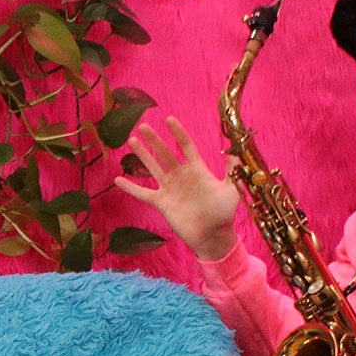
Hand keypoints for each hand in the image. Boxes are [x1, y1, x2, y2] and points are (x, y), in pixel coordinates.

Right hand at [113, 115, 240, 260]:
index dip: (178, 133)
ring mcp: (169, 188)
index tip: (169, 119)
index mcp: (197, 169)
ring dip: (142, 155)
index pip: (185, 146)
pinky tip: (118, 179)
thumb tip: (237, 152)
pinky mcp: (161, 202)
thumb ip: (232, 172)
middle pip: (164, 153)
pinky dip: (130, 187)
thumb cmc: (223, 213)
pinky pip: (143, 193)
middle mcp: (181, 175)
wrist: (212, 235)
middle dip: (154, 139)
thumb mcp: (231, 190)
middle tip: (143, 126)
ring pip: (152, 167)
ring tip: (132, 141)